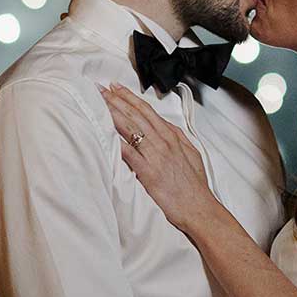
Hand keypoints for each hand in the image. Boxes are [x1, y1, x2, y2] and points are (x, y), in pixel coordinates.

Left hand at [99, 83, 220, 234]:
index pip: (147, 110)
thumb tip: (165, 126)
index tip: (115, 88)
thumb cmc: (194, 184)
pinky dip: (116, 142)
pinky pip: (129, 154)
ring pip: (130, 128)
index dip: (129, 97)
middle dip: (116, 99)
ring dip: (112, 114)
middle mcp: (163, 142)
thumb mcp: (191, 153)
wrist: (199, 207)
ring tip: (98, 103)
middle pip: (135, 114)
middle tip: (99, 89)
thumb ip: (176, 137)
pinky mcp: (149, 172)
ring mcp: (156, 156)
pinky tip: (104, 133)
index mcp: (172, 136)